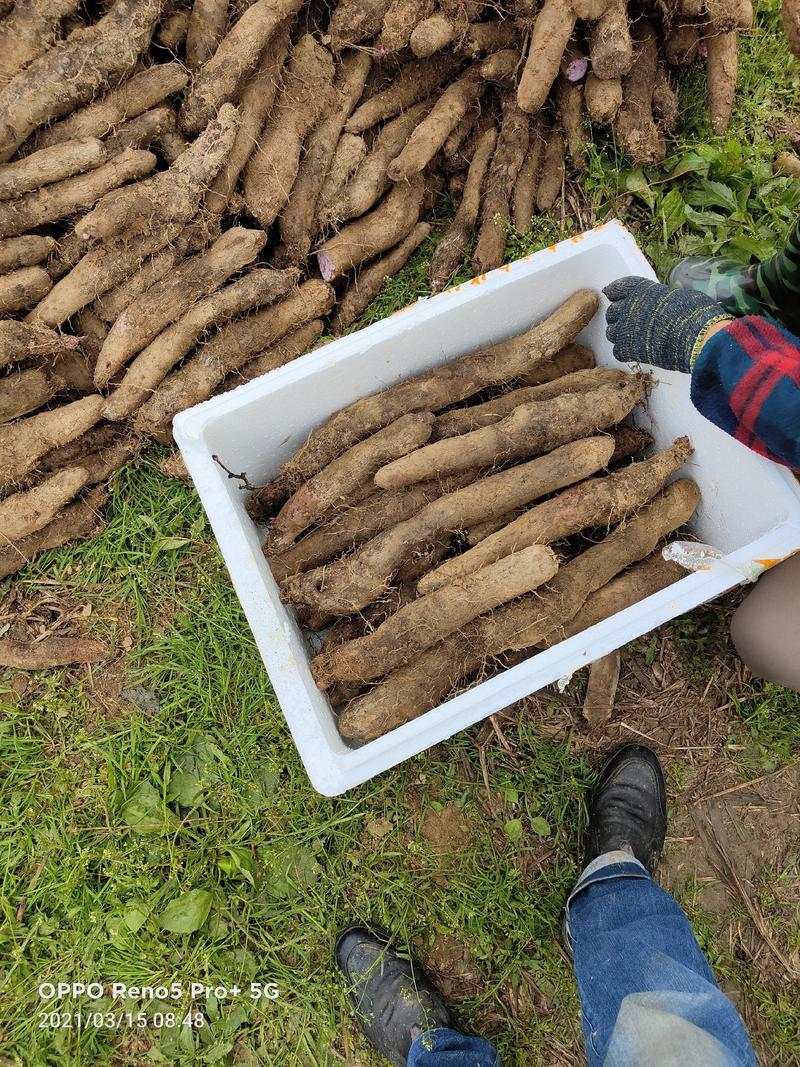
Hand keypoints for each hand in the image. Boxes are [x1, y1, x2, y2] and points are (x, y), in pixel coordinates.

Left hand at [603, 276, 732, 372]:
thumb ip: (661, 298)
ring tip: (634, 339)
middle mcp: (629, 306)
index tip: (612, 295)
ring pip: (612, 332)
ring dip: (621, 335)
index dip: (615, 292)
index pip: (619, 288)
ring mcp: (626, 328)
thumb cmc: (696, 313)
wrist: (698, 337)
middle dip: (619, 317)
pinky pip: (618, 351)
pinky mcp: (627, 349)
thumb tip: (662, 304)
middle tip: (630, 323)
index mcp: (642, 290)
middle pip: (612, 312)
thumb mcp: (678, 295)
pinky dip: (626, 352)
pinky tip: (637, 352)